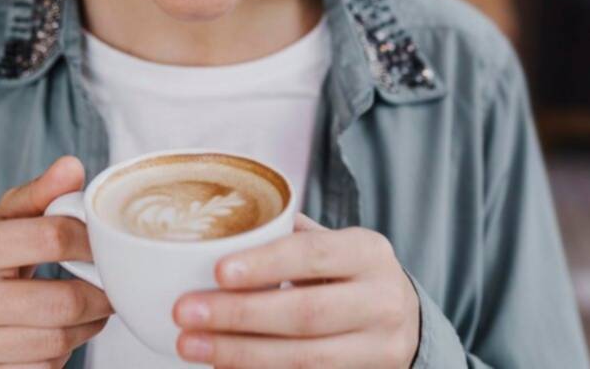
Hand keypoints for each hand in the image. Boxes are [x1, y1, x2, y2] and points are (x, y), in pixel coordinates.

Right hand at [0, 156, 112, 367]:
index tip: (104, 247)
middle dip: (99, 296)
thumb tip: (72, 167)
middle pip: (61, 301)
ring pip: (56, 341)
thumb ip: (37, 197)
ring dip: (87, 328)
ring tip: (91, 312)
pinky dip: (61, 356)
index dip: (90, 243)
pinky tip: (60, 338)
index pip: (50, 238)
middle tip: (110, 289)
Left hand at [173, 215, 419, 367]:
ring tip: (191, 344)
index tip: (217, 272)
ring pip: (305, 358)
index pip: (314, 255)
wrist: (404, 320)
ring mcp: (379, 348)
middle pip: (306, 313)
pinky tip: (222, 366)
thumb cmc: (349, 274)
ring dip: (240, 353)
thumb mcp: (333, 245)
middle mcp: (382, 300)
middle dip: (239, 315)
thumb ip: (287, 239)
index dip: (266, 264)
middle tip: (186, 311)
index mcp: (369, 253)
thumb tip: (218, 233)